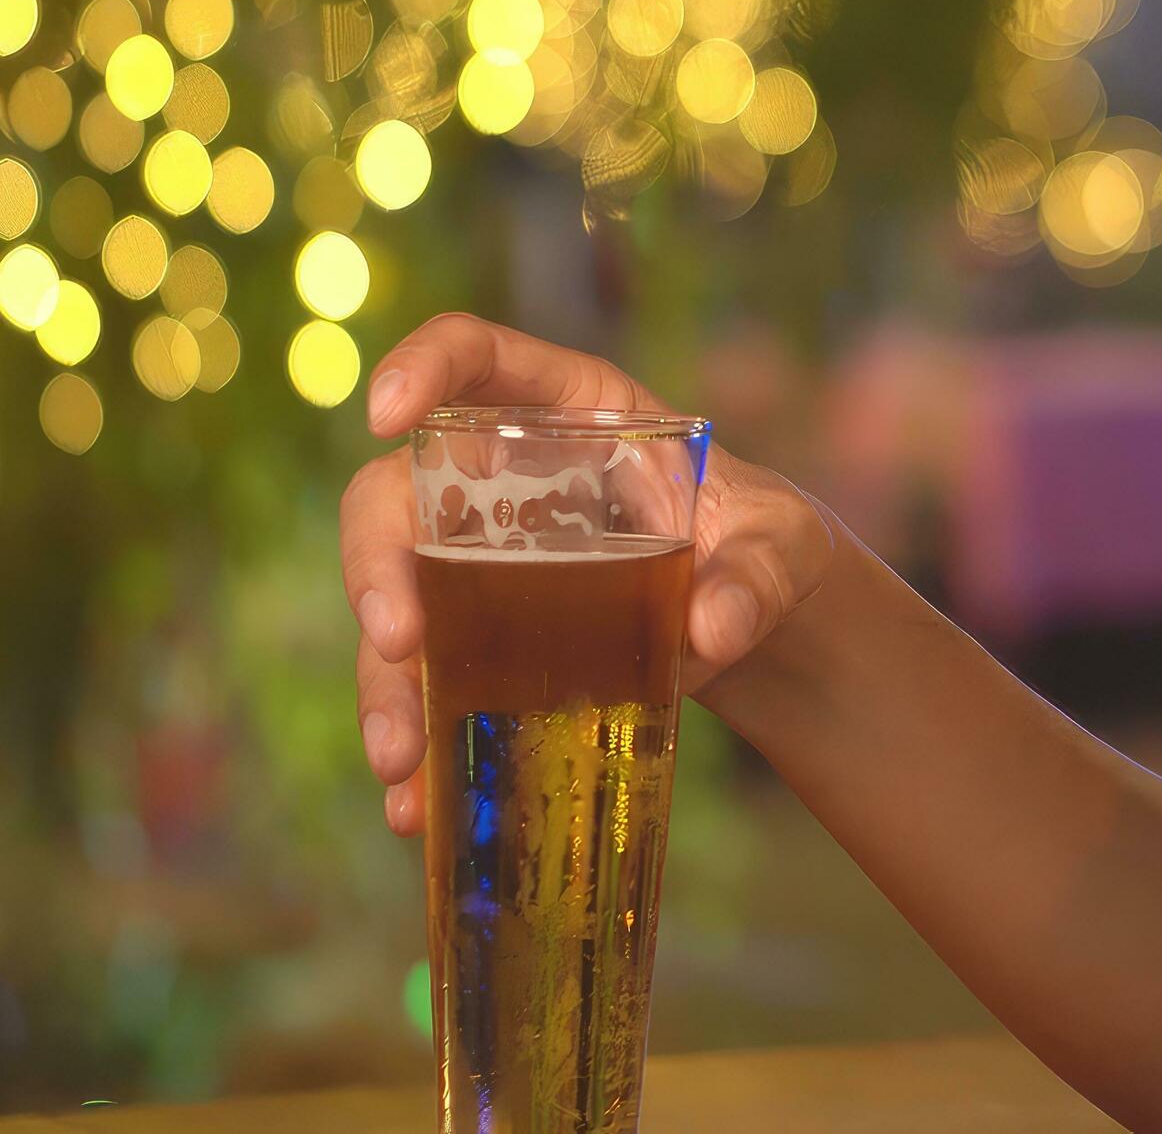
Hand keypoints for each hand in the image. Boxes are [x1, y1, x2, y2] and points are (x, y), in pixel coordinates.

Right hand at [339, 314, 836, 834]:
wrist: (759, 621)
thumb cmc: (766, 545)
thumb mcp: (783, 546)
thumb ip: (758, 576)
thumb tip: (711, 628)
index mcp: (576, 414)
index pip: (478, 357)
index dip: (423, 367)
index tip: (385, 412)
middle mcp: (503, 482)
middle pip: (396, 496)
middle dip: (378, 567)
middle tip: (399, 642)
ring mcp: (480, 564)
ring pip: (396, 607)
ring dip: (385, 685)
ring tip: (401, 762)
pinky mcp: (481, 642)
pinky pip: (424, 687)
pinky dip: (416, 743)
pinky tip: (413, 804)